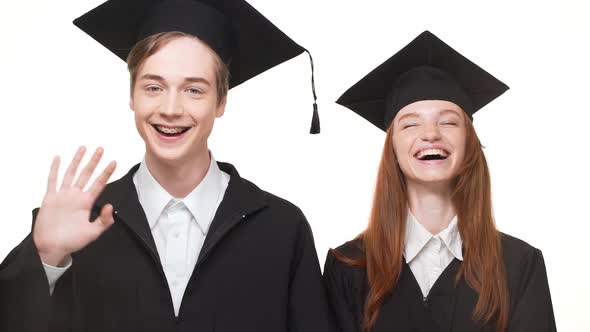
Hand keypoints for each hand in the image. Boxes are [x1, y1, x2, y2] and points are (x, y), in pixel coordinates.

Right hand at [33, 146, 116, 266]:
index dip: (106, 173)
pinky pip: (52, 181)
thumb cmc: (72, 242)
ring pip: (71, 173)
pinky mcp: (50, 198)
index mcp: (86, 203)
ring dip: (77, 161)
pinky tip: (58, 158)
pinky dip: (54, 169)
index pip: (99, 184)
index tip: (114, 162)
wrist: (52, 247)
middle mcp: (76, 196)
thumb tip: (110, 206)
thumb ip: (104, 221)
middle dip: (93, 161)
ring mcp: (63, 196)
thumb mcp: (93, 232)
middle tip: (100, 149)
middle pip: (86, 174)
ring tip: (83, 148)